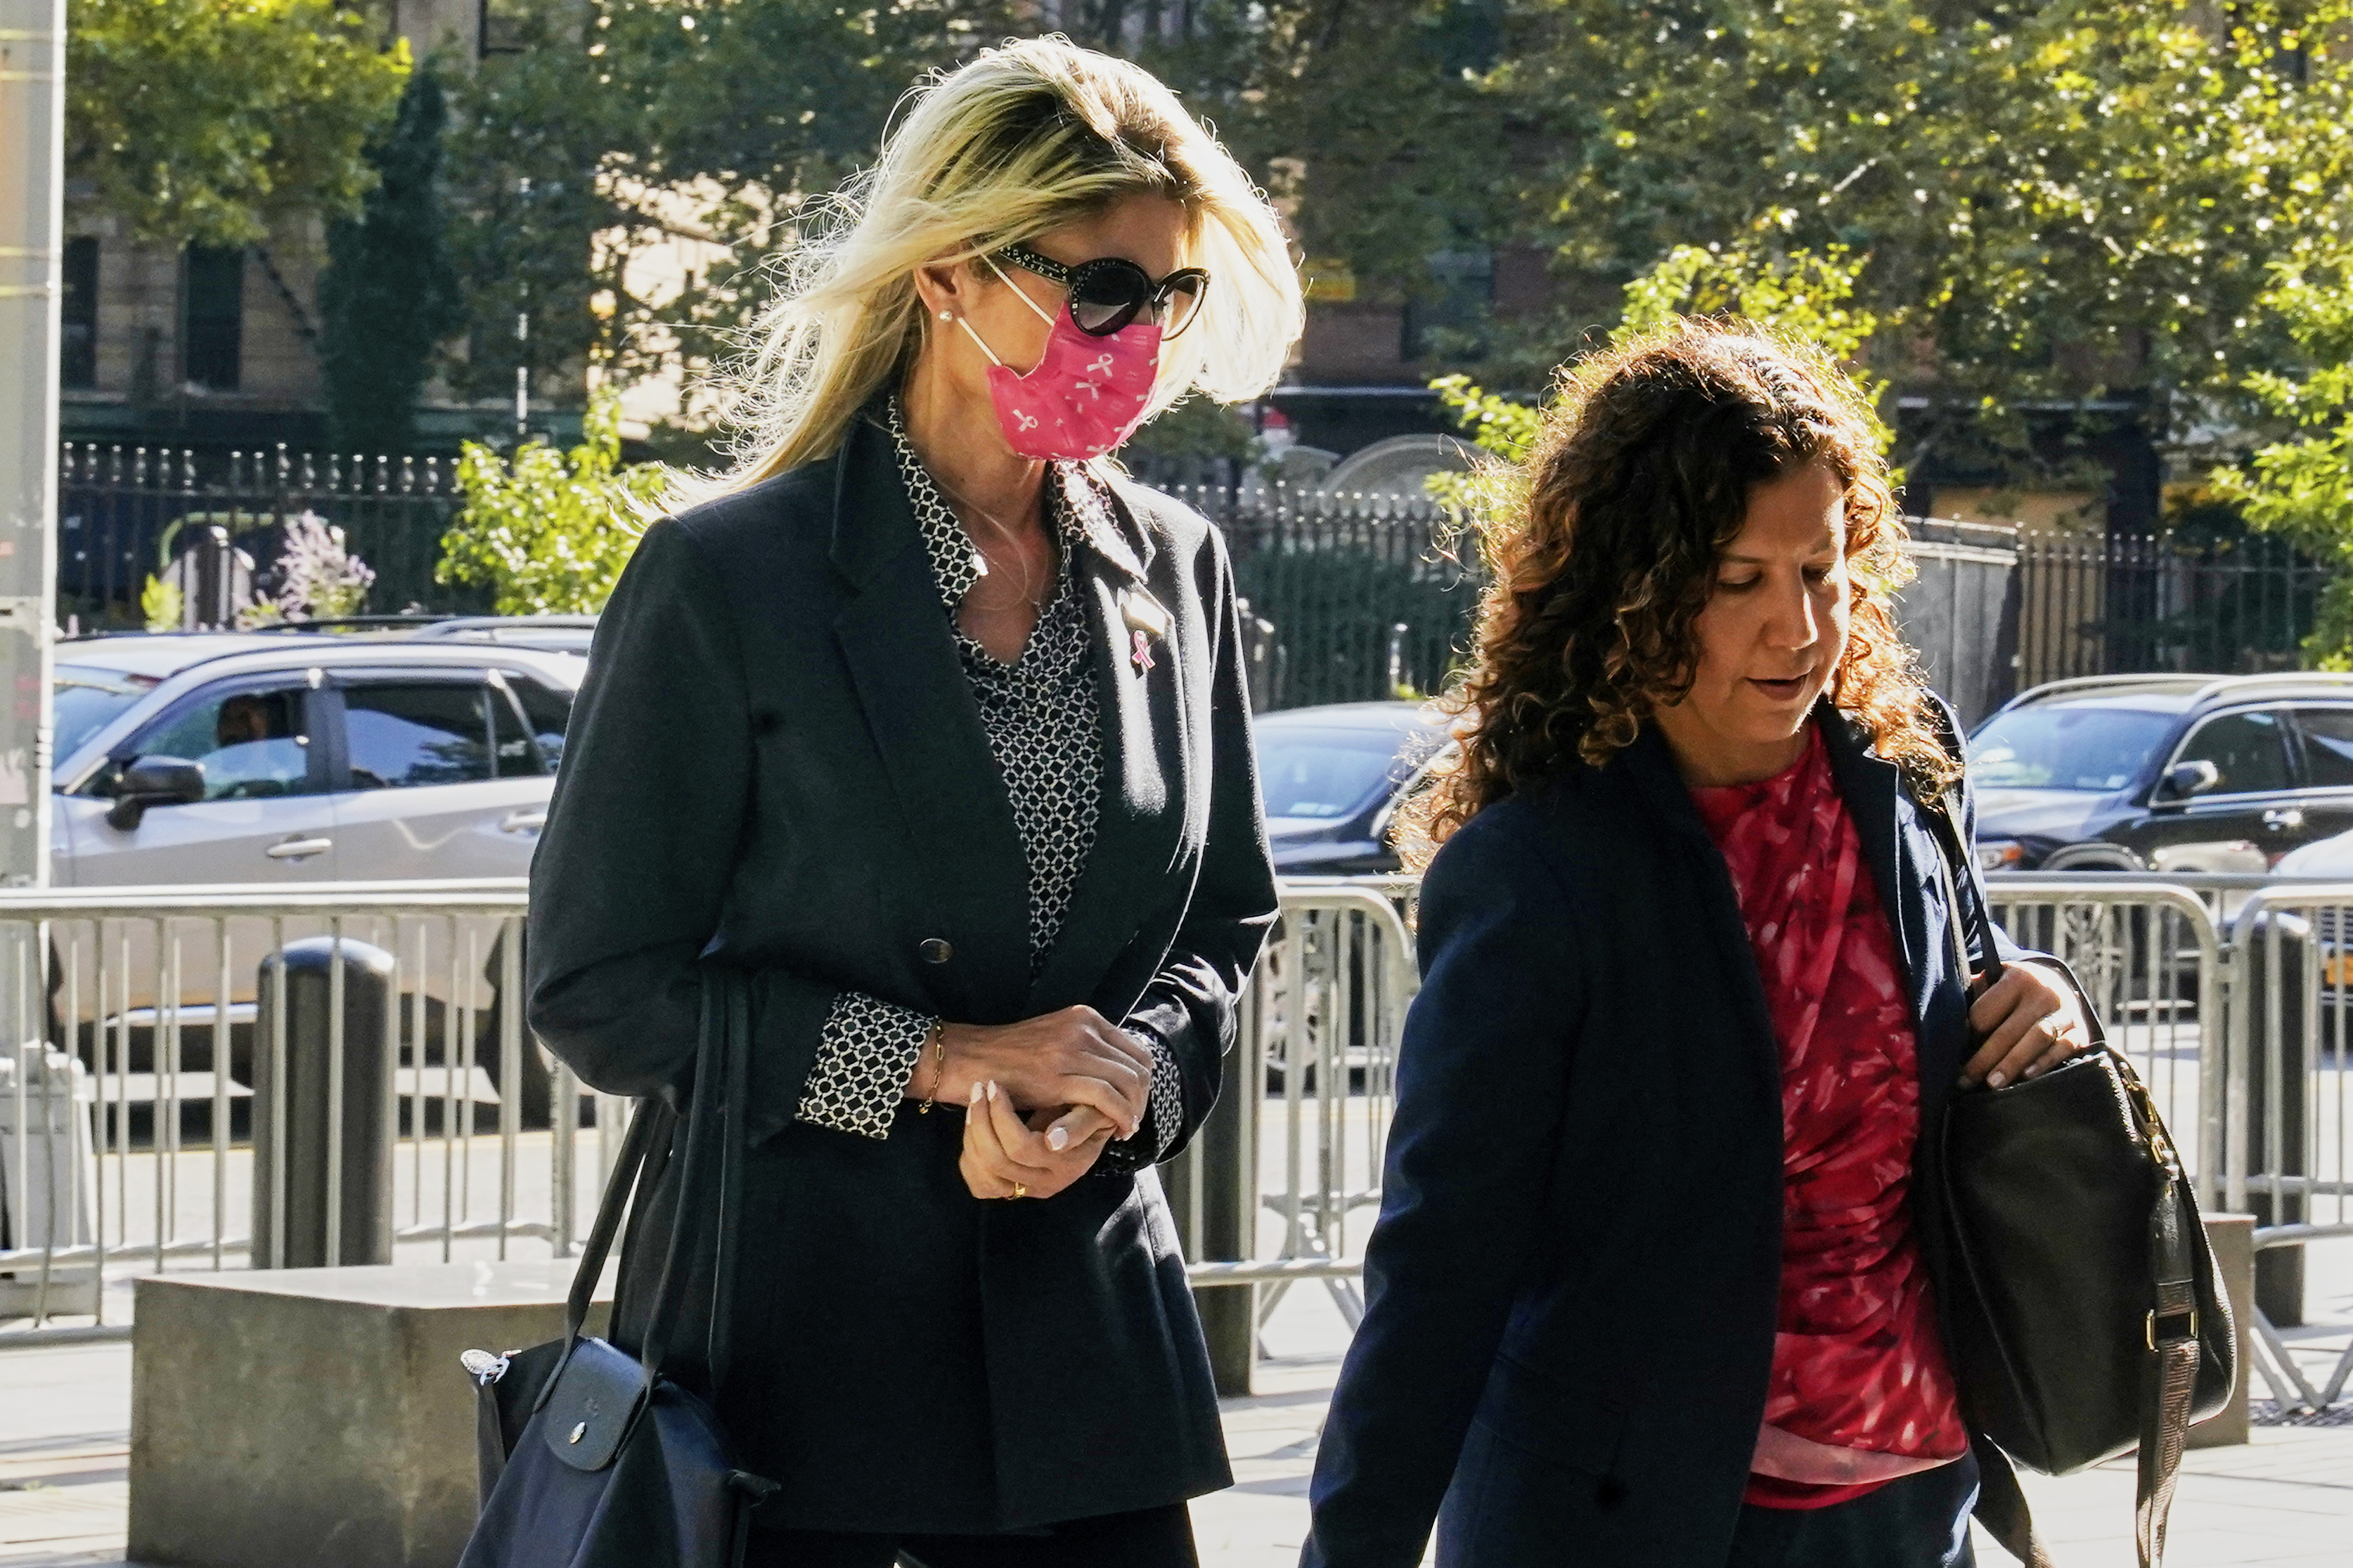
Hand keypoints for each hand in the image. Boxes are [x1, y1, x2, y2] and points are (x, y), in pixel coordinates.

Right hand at [920, 1006, 1150, 1140]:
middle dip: (1142, 1098)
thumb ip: (1083, 1050)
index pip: (1135, 1049)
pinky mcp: (1060, 1075)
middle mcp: (1084, 1027)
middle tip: (1132, 1121)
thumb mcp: (1053, 1042)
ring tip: (1124, 1129)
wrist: (969, 1059)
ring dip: (1133, 1111)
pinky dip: (1118, 1117)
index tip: (1135, 1103)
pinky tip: (1115, 1131)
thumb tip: (1114, 1075)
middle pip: (1138, 1066)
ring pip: (1128, 1082)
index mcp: (1085, 1017)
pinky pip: (1107, 1097)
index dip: (1142, 1081)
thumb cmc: (1009, 1058)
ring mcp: (1072, 1049)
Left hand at [958, 1079, 1114, 1200]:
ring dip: (971, 1135)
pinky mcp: (1011, 1190)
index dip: (1001, 1116)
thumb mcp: (1096, 1111)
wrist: (1086, 1128)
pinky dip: (969, 1157)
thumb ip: (1080, 1123)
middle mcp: (1046, 1184)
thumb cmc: (1091, 1111)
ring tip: (975, 1103)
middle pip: (997, 1160)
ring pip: (984, 1173)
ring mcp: (1027, 1190)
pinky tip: (974, 1129)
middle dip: (980, 1121)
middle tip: (978, 1089)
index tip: (993, 1085)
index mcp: (1067, 1165)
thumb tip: (1053, 1141)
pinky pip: (979, 1184)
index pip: (1022, 1147)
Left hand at [1962, 961, 2092, 1089]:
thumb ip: (1975, 996)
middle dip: (1985, 1058)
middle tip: (1966, 1079)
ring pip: (2036, 1039)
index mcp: (2017, 979)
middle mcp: (2044, 993)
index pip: (1986, 1012)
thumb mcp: (1994, 983)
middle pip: (2009, 1030)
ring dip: (2012, 1063)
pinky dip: (2044, 1063)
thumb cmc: (2011, 992)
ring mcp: (2065, 1013)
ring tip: (1992, 1084)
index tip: (1953, 1051)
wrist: (2057, 986)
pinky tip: (2026, 1077)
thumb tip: (1949, 1024)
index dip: (1969, 1033)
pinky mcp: (2080, 1032)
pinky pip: (2062, 1049)